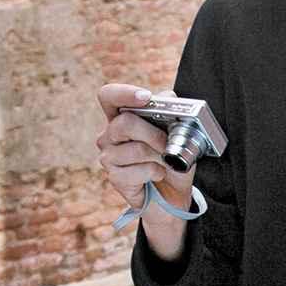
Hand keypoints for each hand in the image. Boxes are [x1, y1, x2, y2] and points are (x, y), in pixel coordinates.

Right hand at [96, 83, 194, 214]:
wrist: (173, 193)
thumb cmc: (172, 158)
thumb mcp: (177, 132)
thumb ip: (169, 111)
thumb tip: (167, 97)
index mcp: (121, 117)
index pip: (109, 96)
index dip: (124, 93)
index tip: (146, 97)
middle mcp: (109, 135)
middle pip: (124, 123)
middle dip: (154, 133)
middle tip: (168, 143)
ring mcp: (108, 157)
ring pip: (135, 149)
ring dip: (159, 156)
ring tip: (166, 161)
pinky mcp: (114, 177)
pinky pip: (138, 170)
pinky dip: (156, 172)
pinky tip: (158, 174)